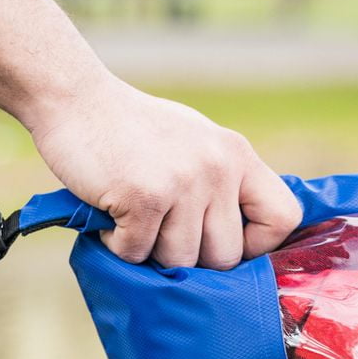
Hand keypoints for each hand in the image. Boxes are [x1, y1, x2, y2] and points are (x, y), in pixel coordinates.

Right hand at [25, 72, 302, 268]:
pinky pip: (137, 253)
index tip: (221, 244)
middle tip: (159, 232)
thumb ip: (221, 184)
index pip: (283, 218)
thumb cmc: (129, 130)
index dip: (257, 247)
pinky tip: (110, 213)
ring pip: (180, 260)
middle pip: (225, 256)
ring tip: (132, 217)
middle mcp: (218, 167)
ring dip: (149, 251)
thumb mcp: (195, 143)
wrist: (74, 98)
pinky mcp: (144, 196)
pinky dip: (117, 243)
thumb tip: (236, 247)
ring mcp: (183, 182)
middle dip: (189, 257)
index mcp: (237, 155)